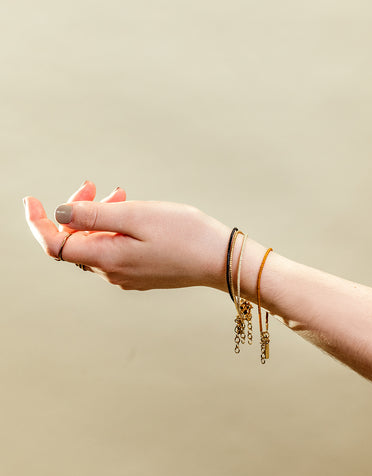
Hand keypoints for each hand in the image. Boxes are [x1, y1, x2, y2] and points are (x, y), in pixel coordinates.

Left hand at [23, 182, 230, 290]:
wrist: (220, 260)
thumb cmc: (185, 235)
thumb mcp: (137, 216)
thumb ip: (94, 216)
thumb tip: (60, 215)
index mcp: (107, 258)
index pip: (55, 245)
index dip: (37, 223)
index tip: (31, 200)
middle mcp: (111, 272)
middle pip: (75, 241)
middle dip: (77, 210)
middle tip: (94, 185)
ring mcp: (126, 275)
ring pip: (96, 243)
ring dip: (99, 217)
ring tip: (120, 194)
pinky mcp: (139, 273)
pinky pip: (113, 249)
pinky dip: (114, 229)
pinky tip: (131, 214)